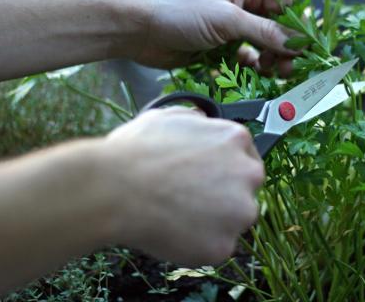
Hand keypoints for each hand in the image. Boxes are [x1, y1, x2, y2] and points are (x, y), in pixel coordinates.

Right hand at [100, 107, 263, 265]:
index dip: (225, 170)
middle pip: (245, 191)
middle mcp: (248, 174)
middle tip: (192, 201)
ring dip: (213, 223)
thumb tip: (200, 121)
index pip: (245, 158)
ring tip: (177, 217)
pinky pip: (215, 248)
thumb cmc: (136, 150)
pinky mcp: (224, 245)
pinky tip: (172, 233)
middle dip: (225, 197)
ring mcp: (239, 212)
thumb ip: (195, 120)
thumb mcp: (168, 116)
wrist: (116, 187)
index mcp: (236, 139)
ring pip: (233, 222)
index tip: (208, 179)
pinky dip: (197, 246)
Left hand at [129, 0, 296, 74]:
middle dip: (286, 48)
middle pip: (278, 28)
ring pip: (265, 46)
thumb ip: (265, 32)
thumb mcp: (228, 20)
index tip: (307, 51)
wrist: (141, 29)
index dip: (298, 28)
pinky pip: (248, 59)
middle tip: (289, 69)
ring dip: (272, 61)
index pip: (286, 5)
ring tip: (274, 73)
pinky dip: (252, 68)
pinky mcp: (224, 46)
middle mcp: (246, 2)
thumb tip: (298, 44)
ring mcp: (234, 25)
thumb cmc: (181, 11)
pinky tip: (252, 74)